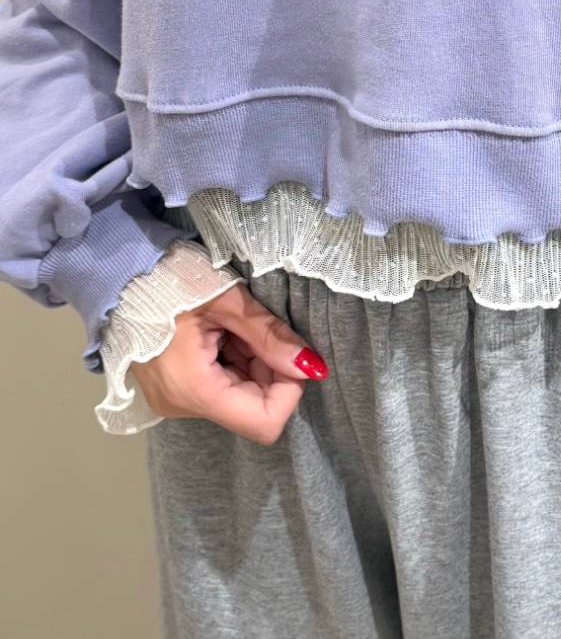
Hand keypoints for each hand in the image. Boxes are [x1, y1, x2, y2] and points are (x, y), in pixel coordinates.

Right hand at [130, 282, 329, 444]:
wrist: (118, 269)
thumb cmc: (169, 280)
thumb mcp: (227, 301)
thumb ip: (270, 336)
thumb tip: (311, 366)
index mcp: (194, 391)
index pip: (263, 422)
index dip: (288, 389)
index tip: (287, 351)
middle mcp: (182, 406)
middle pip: (251, 408)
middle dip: (269, 370)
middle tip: (257, 327)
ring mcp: (174, 399)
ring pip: (237, 396)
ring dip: (251, 362)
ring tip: (233, 323)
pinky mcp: (171, 387)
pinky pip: (218, 385)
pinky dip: (232, 360)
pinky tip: (220, 329)